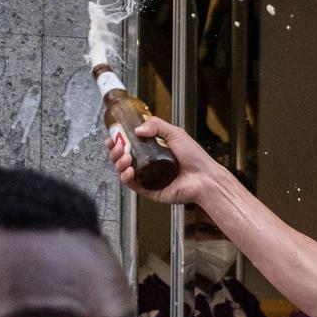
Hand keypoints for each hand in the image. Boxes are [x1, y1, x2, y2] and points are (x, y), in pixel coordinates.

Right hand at [106, 113, 225, 207]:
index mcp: (153, 150)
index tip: (112, 137)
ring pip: (124, 171)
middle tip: (117, 146)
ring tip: (126, 157)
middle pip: (123, 158)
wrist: (205, 177)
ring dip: (119, 163)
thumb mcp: (175, 133)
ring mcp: (148, 177)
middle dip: (115, 151)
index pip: (129, 145)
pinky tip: (128, 170)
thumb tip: (137, 129)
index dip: (118, 141)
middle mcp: (149, 164)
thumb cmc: (195, 157)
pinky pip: (132, 185)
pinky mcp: (150, 190)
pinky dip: (126, 177)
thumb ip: (157, 125)